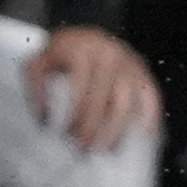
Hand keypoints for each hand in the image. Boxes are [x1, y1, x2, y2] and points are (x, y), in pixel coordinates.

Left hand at [20, 23, 162, 153]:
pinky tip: (146, 134)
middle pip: (104, 98)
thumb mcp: (38, 62)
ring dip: (117, 128)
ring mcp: (130, 64)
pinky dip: (151, 116)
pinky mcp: (143, 72)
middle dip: (93, 128)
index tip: (65, 133)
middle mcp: (110, 55)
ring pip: (127, 101)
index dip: (73, 114)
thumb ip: (35, 88)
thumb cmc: (62, 53)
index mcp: (83, 51)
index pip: (80, 89)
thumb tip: (44, 117)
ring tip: (107, 149)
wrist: (85, 36)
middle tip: (83, 148)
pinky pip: (151, 95)